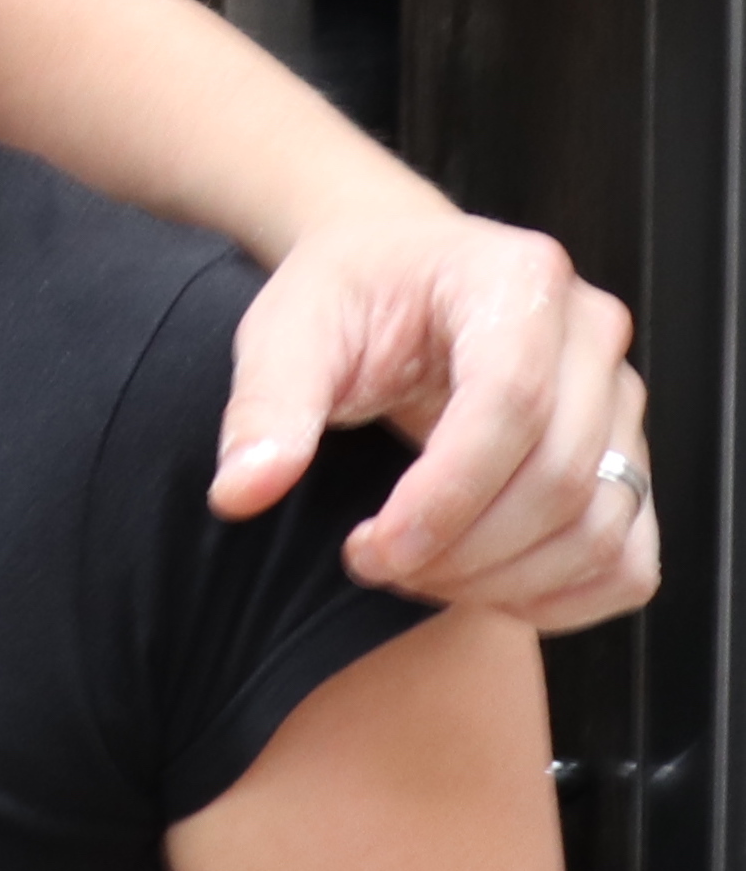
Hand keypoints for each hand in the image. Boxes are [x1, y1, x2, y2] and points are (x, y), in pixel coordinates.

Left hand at [217, 214, 656, 629]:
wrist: (395, 273)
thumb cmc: (347, 293)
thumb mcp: (287, 329)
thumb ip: (265, 407)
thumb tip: (242, 491)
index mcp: (515, 279)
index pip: (511, 405)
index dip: (445, 496)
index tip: (371, 548)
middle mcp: (589, 335)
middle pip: (561, 477)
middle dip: (462, 549)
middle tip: (371, 562)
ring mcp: (621, 399)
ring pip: (601, 528)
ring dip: (504, 581)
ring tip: (413, 573)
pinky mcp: (625, 458)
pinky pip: (627, 560)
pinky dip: (561, 597)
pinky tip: (478, 588)